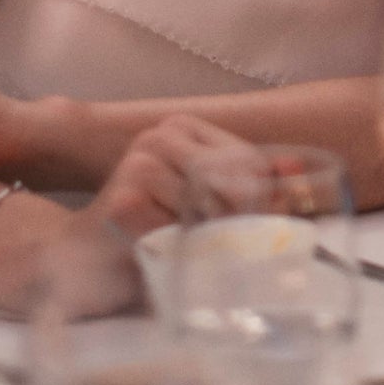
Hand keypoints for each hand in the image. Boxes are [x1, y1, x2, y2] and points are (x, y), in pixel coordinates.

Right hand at [72, 113, 264, 241]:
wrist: (86, 257)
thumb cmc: (153, 227)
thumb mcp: (205, 200)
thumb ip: (251, 184)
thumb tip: (297, 170)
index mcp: (182, 127)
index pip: (250, 161)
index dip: (263, 200)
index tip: (256, 226)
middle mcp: (159, 136)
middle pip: (236, 182)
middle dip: (240, 221)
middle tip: (225, 245)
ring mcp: (138, 165)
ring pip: (211, 209)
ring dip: (209, 239)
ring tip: (188, 248)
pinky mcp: (124, 202)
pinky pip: (181, 233)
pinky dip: (181, 251)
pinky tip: (162, 252)